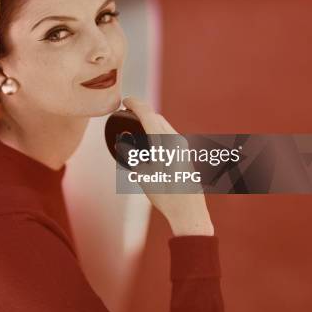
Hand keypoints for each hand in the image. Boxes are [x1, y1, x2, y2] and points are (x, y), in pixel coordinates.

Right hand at [120, 97, 214, 236]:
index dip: (135, 104)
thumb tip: (122, 143)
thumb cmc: (165, 195)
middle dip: (141, 111)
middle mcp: (176, 140)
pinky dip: (156, 129)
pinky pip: (168, 132)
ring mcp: (182, 145)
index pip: (148, 115)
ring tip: (134, 123)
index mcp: (165, 143)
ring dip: (149, 120)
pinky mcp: (184, 152)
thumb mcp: (143, 176)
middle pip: (156, 117)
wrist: (189, 211)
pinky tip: (149, 136)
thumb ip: (132, 156)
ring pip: (163, 124)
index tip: (125, 100)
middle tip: (126, 111)